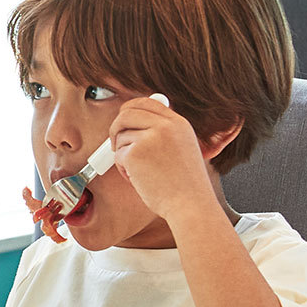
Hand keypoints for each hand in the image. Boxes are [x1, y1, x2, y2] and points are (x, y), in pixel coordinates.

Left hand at [109, 96, 221, 223]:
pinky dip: (123, 168)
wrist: (190, 204)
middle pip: (126, 113)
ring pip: (121, 136)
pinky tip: (139, 179)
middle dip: (116, 128)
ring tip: (140, 172)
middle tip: (116, 144)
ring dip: (123, 155)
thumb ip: (164, 132)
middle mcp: (166, 125)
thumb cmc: (184, 184)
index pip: (146, 102)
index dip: (129, 110)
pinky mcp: (136, 153)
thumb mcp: (183, 147)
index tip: (123, 121)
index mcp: (179, 123)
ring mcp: (150, 138)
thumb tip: (135, 123)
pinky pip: (118, 154)